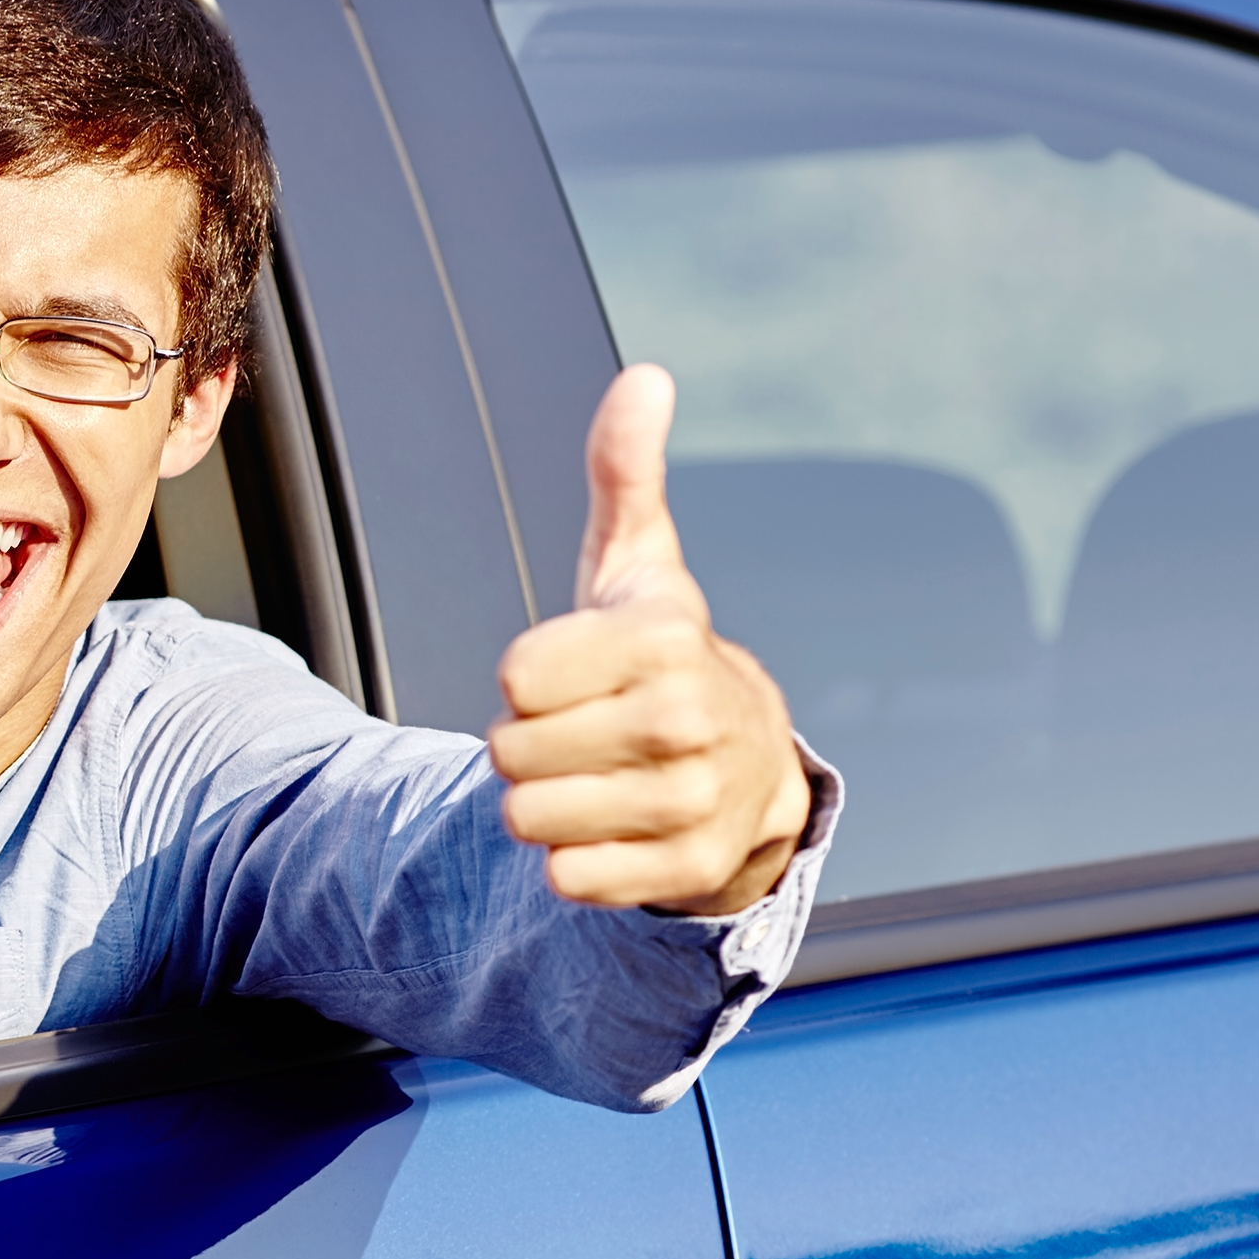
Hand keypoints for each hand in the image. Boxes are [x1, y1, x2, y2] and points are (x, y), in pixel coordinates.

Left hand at [488, 366, 811, 915]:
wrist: (750, 772)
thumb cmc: (664, 658)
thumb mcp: (640, 564)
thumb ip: (624, 472)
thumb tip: (645, 378)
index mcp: (664, 639)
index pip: (514, 675)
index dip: (525, 679)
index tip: (574, 673)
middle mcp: (684, 719)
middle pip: (508, 751)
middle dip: (527, 745)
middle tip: (584, 731)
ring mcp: (690, 801)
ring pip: (527, 819)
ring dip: (542, 804)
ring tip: (597, 777)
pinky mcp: (686, 870)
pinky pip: (566, 879)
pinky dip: (572, 862)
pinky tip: (616, 828)